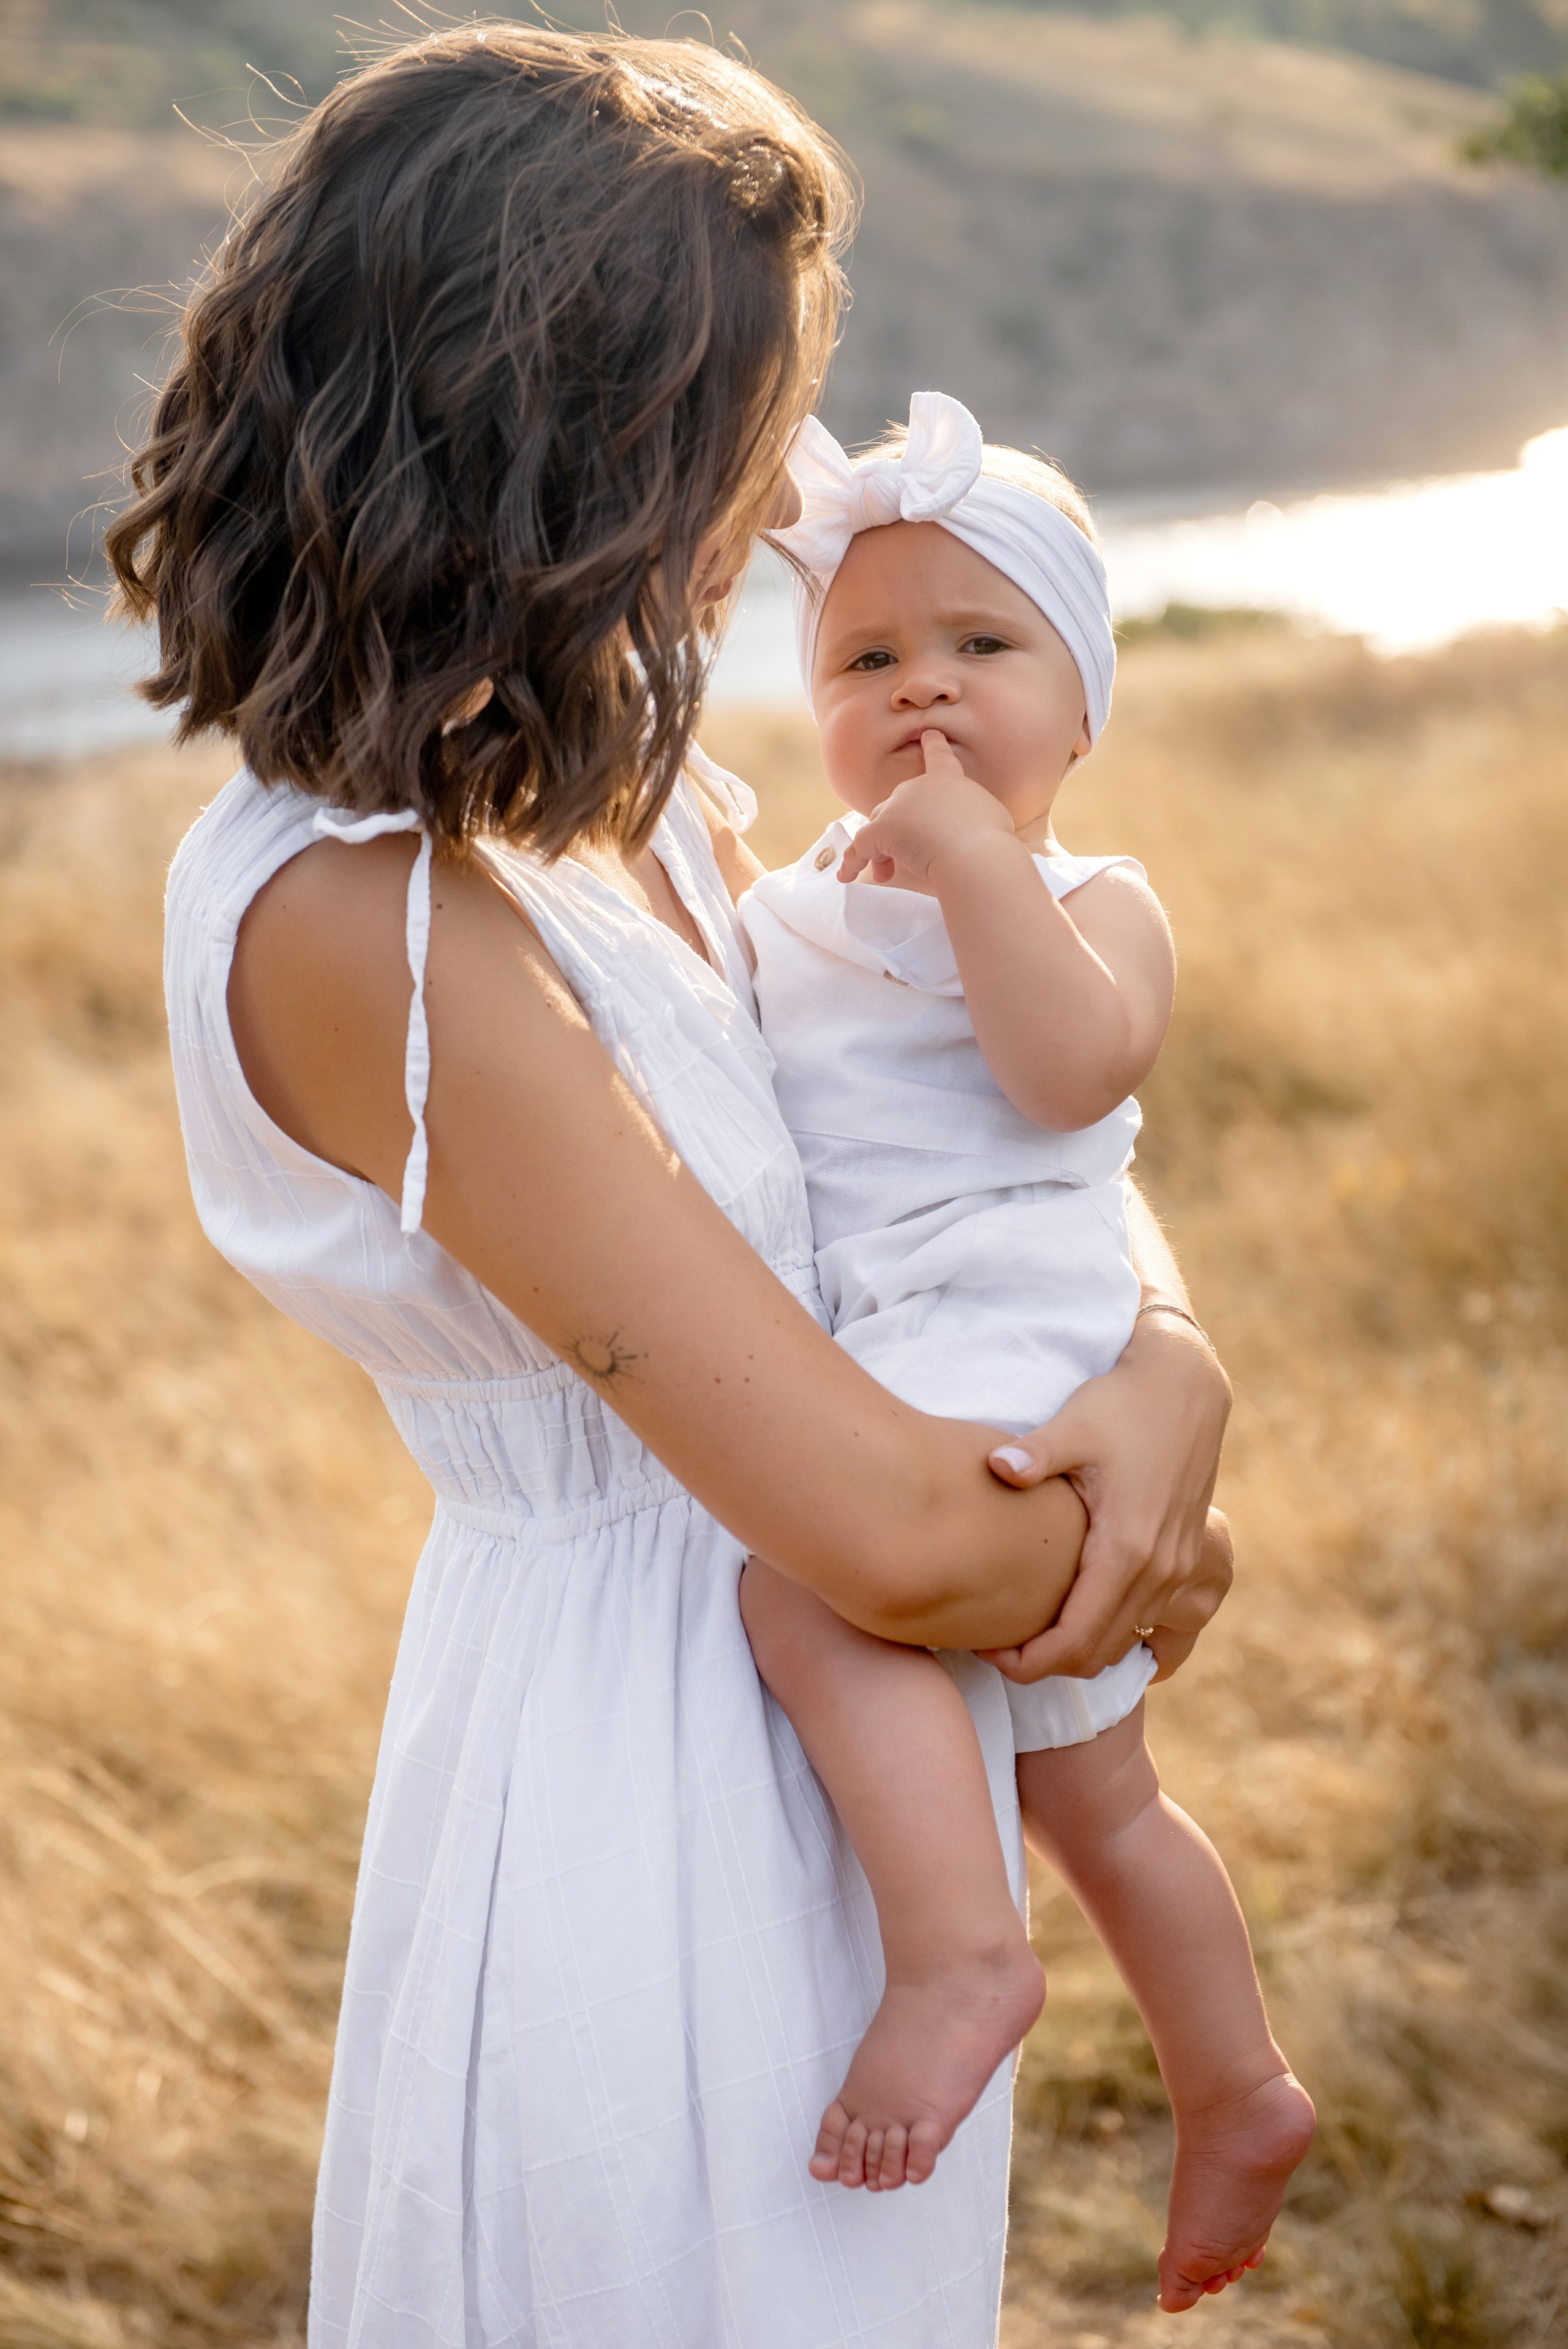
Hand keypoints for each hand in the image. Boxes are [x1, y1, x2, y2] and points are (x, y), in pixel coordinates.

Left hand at [836, 730, 1012, 889]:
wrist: (977, 855)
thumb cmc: (990, 842)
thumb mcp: (989, 817)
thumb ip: (971, 814)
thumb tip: (965, 827)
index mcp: (949, 780)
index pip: (938, 757)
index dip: (933, 745)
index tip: (928, 734)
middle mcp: (919, 786)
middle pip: (898, 803)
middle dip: (899, 832)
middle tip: (908, 859)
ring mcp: (898, 805)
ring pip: (878, 825)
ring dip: (881, 850)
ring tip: (887, 874)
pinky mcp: (883, 828)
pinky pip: (861, 846)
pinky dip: (854, 861)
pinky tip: (847, 876)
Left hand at [976, 1314, 1232, 1684]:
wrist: (1185, 1385)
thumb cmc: (1121, 1403)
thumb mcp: (1075, 1424)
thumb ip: (1035, 1454)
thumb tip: (997, 1466)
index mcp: (1125, 1548)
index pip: (1075, 1640)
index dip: (1029, 1661)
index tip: (988, 1653)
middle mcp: (1159, 1569)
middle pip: (1098, 1653)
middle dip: (1046, 1663)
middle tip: (998, 1647)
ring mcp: (1179, 1568)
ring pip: (1126, 1642)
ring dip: (1082, 1650)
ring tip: (1033, 1634)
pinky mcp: (1187, 1559)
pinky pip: (1162, 1628)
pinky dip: (1127, 1641)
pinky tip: (1092, 1634)